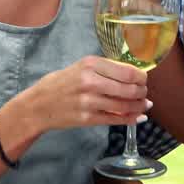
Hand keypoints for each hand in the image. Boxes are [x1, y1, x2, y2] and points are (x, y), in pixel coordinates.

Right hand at [22, 55, 149, 131]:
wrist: (39, 105)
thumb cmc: (60, 84)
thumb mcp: (80, 67)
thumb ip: (105, 69)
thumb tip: (134, 76)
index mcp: (90, 64)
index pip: (127, 71)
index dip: (141, 78)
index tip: (144, 80)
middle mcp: (90, 81)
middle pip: (129, 89)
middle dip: (141, 92)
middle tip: (144, 94)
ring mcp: (89, 101)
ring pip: (124, 105)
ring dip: (139, 106)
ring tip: (144, 105)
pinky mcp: (87, 118)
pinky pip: (115, 119)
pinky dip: (130, 119)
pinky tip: (138, 117)